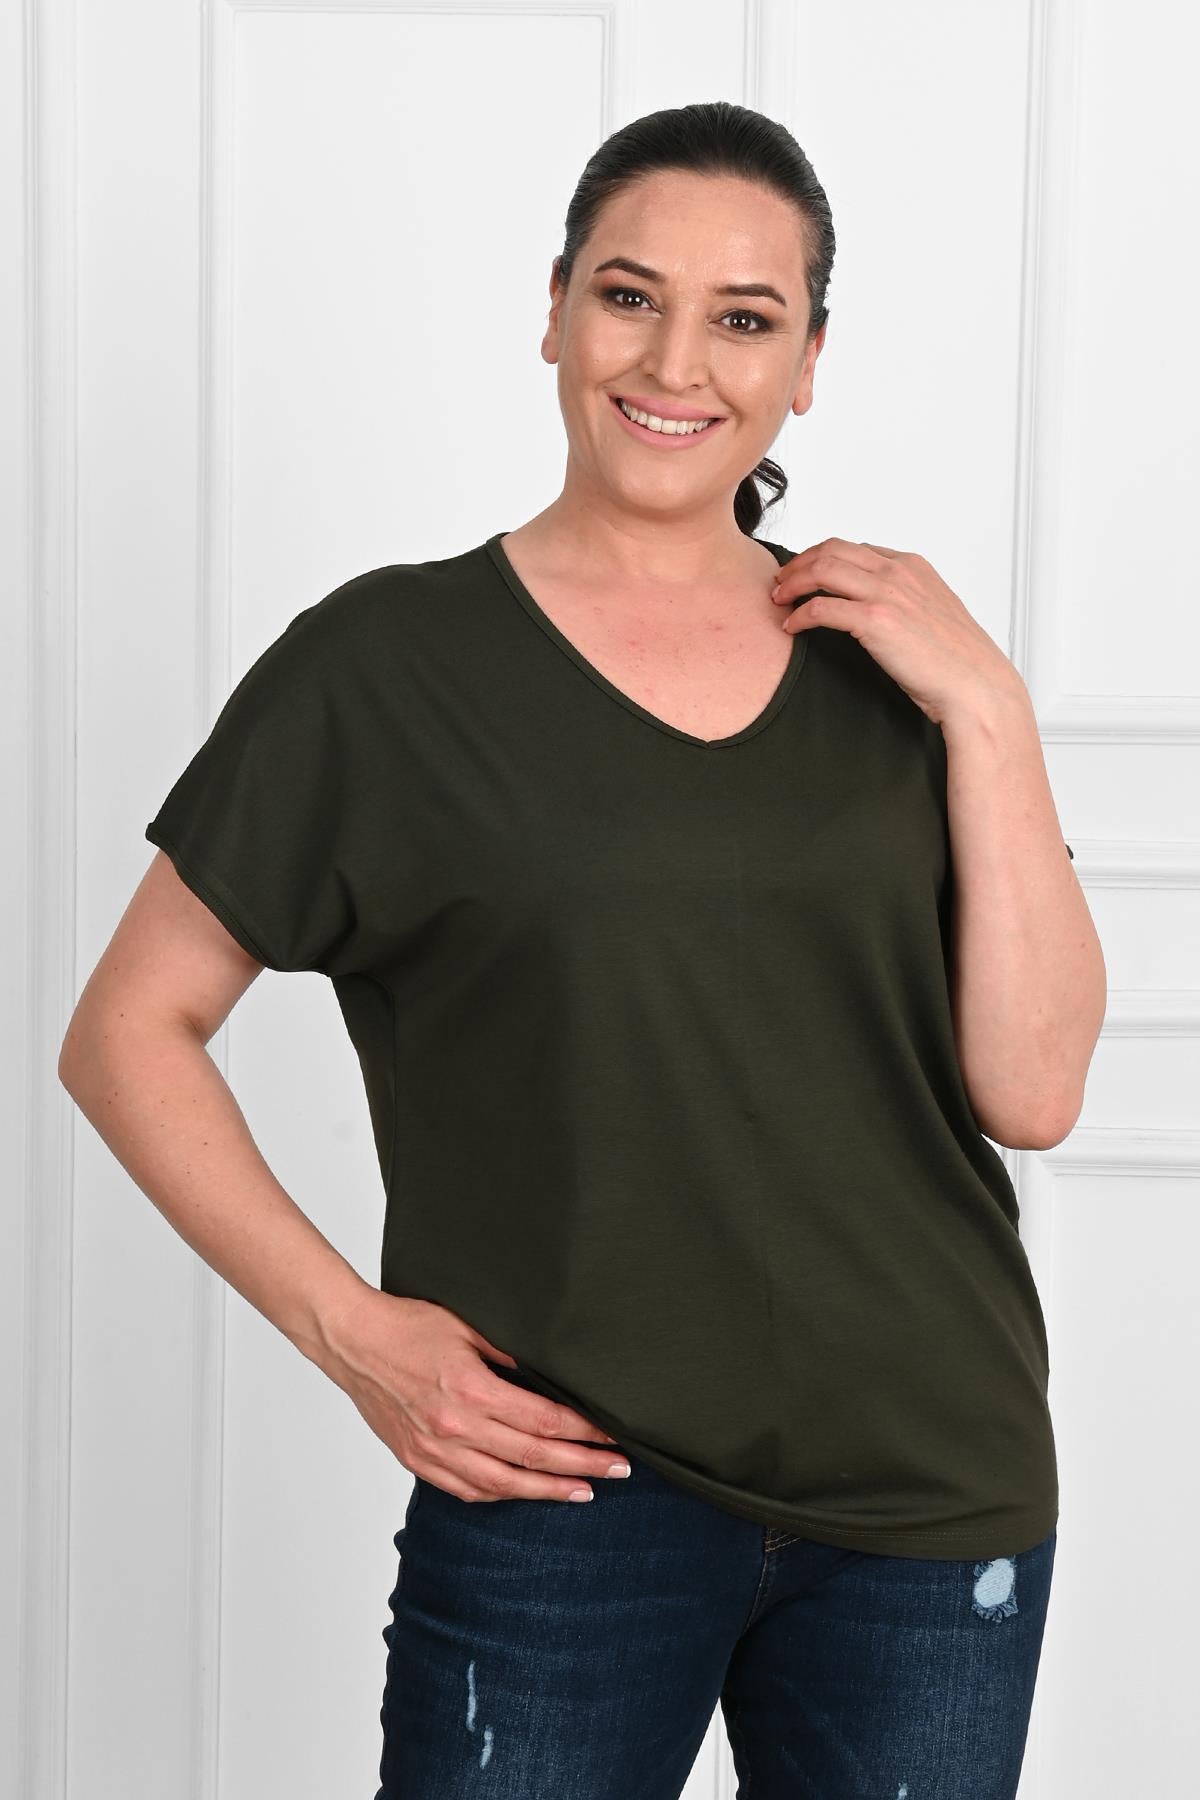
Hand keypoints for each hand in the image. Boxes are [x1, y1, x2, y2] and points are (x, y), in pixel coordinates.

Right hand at [323, 1291, 628, 1502]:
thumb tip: (552, 1369)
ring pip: (504, 1484)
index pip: (543, 1420)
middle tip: (618, 1470)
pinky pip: (468, 1490)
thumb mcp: (468, 1325)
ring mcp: (434, 1450)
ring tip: (583, 1491)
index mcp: (471, 1389)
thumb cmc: (408, 1325)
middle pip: (532, 1457)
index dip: (584, 1432)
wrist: (354, 1343)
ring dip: (548, 1490)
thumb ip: (511, 1351)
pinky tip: (527, 1492)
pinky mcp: (419, 1461)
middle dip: (582, 1465)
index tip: (612, 1436)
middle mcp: (455, 1427)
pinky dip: (503, 1495)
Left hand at [770, 537, 1023, 727]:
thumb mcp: (932, 614)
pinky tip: (791, 628)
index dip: (821, 557)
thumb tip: (877, 607)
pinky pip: (822, 608)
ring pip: (822, 570)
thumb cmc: (956, 661)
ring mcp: (887, 593)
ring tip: (778, 600)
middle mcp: (898, 572)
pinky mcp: (876, 621)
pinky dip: (800, 615)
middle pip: (831, 550)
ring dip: (792, 584)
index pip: (854, 548)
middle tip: (781, 583)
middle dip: (799, 564)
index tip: (804, 573)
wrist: (975, 685)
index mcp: (912, 567)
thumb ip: (906, 600)